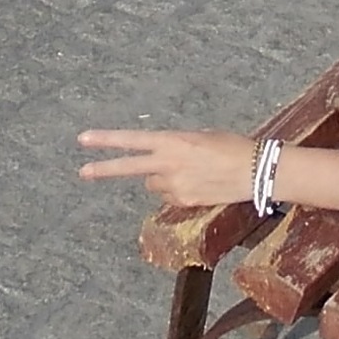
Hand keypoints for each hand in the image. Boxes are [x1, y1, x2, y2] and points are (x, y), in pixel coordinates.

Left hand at [77, 127, 256, 205]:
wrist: (255, 171)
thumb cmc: (232, 146)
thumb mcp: (200, 137)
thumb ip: (175, 147)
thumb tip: (163, 159)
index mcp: (172, 141)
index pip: (133, 140)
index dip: (107, 140)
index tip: (84, 139)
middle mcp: (168, 164)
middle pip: (129, 167)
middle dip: (104, 169)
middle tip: (82, 172)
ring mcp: (175, 185)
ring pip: (154, 184)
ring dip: (162, 179)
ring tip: (190, 172)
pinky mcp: (184, 201)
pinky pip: (171, 196)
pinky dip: (178, 191)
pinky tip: (199, 184)